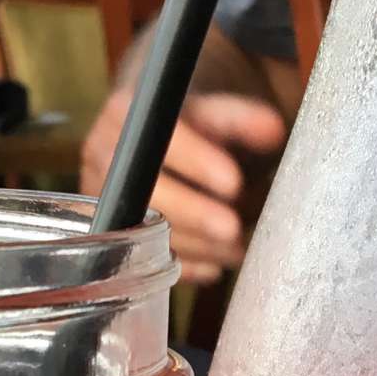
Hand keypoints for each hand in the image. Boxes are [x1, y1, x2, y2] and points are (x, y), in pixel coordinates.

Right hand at [80, 88, 287, 283]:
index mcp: (130, 113)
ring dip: (195, 245)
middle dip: (194, 214)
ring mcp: (103, 195)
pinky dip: (183, 265)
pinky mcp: (113, 227)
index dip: (196, 161)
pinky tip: (214, 266)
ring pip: (145, 230)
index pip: (160, 138)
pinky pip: (141, 258)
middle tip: (234, 231)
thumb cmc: (193, 119)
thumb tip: (273, 130)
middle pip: (146, 190)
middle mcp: (106, 153)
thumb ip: (241, 119)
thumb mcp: (217, 109)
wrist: (161, 131)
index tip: (234, 183)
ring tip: (236, 249)